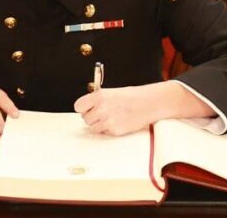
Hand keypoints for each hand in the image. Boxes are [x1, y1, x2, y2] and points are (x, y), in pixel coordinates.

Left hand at [75, 82, 214, 135]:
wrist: (148, 103)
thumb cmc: (131, 96)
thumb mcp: (111, 93)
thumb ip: (97, 100)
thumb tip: (85, 108)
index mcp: (99, 96)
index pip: (78, 106)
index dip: (83, 108)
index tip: (87, 108)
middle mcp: (101, 108)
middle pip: (85, 119)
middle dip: (92, 117)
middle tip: (103, 113)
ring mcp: (107, 121)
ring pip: (93, 128)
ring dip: (99, 125)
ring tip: (111, 118)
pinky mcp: (114, 130)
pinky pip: (104, 133)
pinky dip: (108, 129)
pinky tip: (118, 122)